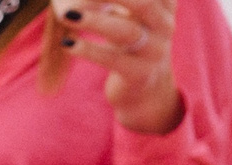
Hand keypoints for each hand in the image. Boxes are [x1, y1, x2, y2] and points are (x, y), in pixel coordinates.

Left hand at [61, 0, 183, 134]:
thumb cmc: (131, 42)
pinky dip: (88, 50)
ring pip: (127, 31)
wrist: (144, 89)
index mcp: (165, 5)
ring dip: (94, 21)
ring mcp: (155, 51)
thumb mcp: (130, 15)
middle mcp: (165, 26)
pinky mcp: (140, 74)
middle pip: (144, 3)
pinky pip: (114, 60)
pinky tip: (67, 43)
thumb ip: (116, 0)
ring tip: (66, 15)